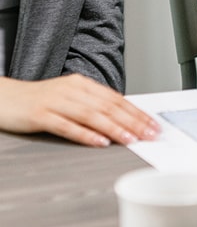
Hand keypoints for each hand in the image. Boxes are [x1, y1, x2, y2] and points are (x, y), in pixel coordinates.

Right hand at [0, 74, 160, 147]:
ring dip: (114, 128)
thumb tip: (119, 120)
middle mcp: (72, 90)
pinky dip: (85, 134)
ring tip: (130, 139)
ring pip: (92, 115)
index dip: (136, 112)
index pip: (116, 99)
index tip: (152, 124)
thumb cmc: (38, 101)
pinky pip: (66, 126)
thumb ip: (91, 106)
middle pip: (108, 106)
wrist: (4, 98)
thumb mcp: (68, 98)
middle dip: (132, 121)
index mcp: (82, 85)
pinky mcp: (40, 115)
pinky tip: (99, 142)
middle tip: (150, 133)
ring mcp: (56, 102)